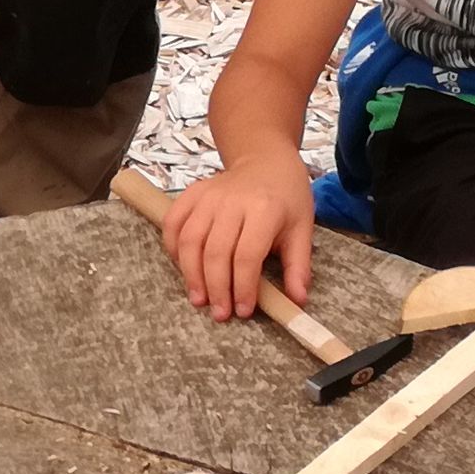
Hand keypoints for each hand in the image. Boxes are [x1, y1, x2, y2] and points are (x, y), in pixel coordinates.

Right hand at [164, 153, 312, 320]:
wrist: (266, 160)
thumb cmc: (286, 196)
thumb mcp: (301, 229)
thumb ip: (298, 266)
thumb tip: (296, 301)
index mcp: (264, 209)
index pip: (247, 255)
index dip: (243, 287)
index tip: (243, 310)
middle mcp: (232, 202)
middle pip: (215, 252)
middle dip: (216, 288)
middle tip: (219, 313)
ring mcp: (208, 196)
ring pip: (190, 241)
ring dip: (191, 275)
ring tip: (199, 299)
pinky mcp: (192, 194)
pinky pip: (173, 224)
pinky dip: (173, 249)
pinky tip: (183, 268)